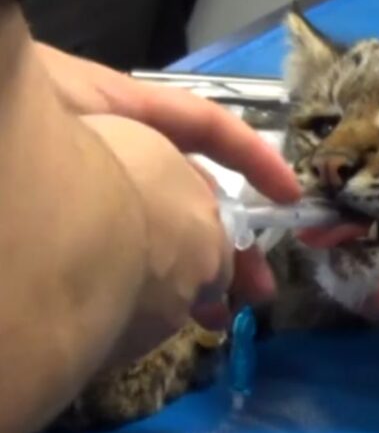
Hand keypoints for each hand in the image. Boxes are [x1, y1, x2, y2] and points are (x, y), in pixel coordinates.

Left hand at [34, 43, 301, 315]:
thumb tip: (213, 260)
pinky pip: (109, 267)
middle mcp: (94, 150)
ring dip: (189, 273)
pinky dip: (141, 291)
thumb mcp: (132, 150)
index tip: (291, 198)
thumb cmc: (32, 140)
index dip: (252, 157)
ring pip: (146, 235)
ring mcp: (68, 200)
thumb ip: (185, 193)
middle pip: (177, 191)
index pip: (198, 123)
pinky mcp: (48, 254)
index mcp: (112, 109)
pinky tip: (160, 323)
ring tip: (214, 318)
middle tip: (253, 291)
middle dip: (224, 239)